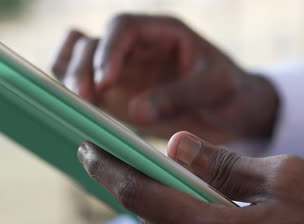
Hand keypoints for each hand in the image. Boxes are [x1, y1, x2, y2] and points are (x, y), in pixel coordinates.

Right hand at [52, 15, 278, 143]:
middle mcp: (135, 47)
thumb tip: (135, 113)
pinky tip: (75, 118)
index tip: (106, 82)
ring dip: (68, 80)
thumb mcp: (216, 88)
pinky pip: (83, 90)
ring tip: (75, 108)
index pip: (122, 26)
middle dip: (81, 68)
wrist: (235, 112)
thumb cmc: (231, 91)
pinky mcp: (115, 97)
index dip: (108, 51)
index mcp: (162, 32)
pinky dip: (72, 99)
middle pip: (90, 43)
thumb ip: (179, 96)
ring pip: (76, 61)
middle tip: (83, 100)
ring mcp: (122, 72)